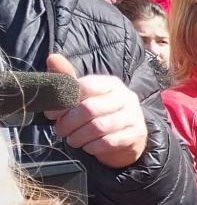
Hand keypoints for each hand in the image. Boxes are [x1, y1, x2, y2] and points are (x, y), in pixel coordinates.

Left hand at [43, 53, 148, 168]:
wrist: (127, 137)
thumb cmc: (100, 113)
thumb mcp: (83, 96)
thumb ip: (68, 79)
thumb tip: (53, 57)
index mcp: (110, 84)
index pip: (85, 86)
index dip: (64, 101)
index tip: (51, 114)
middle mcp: (125, 97)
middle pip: (89, 109)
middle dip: (68, 123)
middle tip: (60, 131)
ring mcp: (134, 115)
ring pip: (98, 127)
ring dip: (79, 137)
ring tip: (72, 140)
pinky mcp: (137, 134)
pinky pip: (109, 142)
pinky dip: (93, 147)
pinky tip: (88, 147)